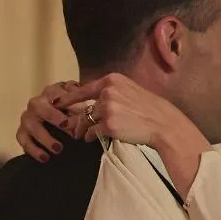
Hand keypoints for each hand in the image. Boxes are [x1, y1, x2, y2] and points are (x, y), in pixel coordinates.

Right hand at [16, 81, 83, 161]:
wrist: (59, 126)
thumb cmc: (70, 112)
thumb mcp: (78, 106)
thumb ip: (81, 105)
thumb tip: (86, 109)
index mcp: (50, 93)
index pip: (55, 94)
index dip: (66, 103)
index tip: (79, 114)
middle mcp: (36, 104)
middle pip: (38, 106)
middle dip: (53, 117)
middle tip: (67, 127)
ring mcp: (27, 118)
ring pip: (31, 126)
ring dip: (45, 138)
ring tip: (58, 149)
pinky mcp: (21, 133)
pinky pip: (24, 141)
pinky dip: (34, 150)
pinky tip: (45, 158)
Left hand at [53, 73, 203, 150]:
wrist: (163, 123)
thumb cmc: (149, 109)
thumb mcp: (131, 90)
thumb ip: (113, 92)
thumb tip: (95, 98)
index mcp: (113, 80)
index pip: (84, 88)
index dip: (69, 97)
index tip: (57, 102)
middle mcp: (108, 92)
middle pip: (83, 107)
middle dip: (75, 118)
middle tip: (71, 127)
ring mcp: (108, 108)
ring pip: (85, 120)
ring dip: (81, 129)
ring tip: (80, 135)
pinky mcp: (109, 124)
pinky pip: (91, 132)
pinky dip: (89, 136)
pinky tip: (90, 139)